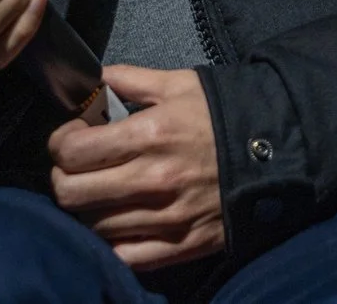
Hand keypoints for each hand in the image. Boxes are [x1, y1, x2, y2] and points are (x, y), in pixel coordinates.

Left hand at [48, 64, 224, 269]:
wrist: (277, 152)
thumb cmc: (223, 115)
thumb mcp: (178, 83)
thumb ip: (129, 79)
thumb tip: (92, 81)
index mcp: (149, 135)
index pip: (74, 151)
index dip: (59, 144)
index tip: (67, 139)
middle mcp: (153, 180)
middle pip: (73, 194)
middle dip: (62, 178)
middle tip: (73, 168)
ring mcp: (167, 218)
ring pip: (94, 226)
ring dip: (86, 209)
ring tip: (98, 192)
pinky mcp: (181, 246)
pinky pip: (126, 256)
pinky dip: (111, 243)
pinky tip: (115, 223)